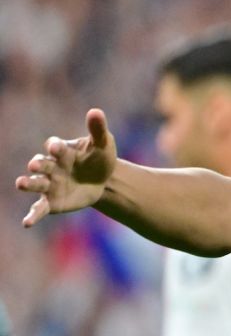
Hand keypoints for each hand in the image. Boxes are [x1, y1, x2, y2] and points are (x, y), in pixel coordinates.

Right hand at [15, 108, 117, 226]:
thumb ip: (97, 129)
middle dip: (37, 164)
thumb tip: (96, 111)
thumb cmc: (100, 158)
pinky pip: (39, 208)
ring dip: (28, 183)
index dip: (55, 147)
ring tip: (21, 184)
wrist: (103, 181)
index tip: (56, 148)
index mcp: (63, 151)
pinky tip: (26, 223)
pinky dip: (32, 215)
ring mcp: (49, 185)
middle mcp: (51, 167)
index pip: (55, 147)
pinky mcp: (51, 202)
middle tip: (36, 165)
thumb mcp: (103, 144)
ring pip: (35, 183)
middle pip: (40, 164)